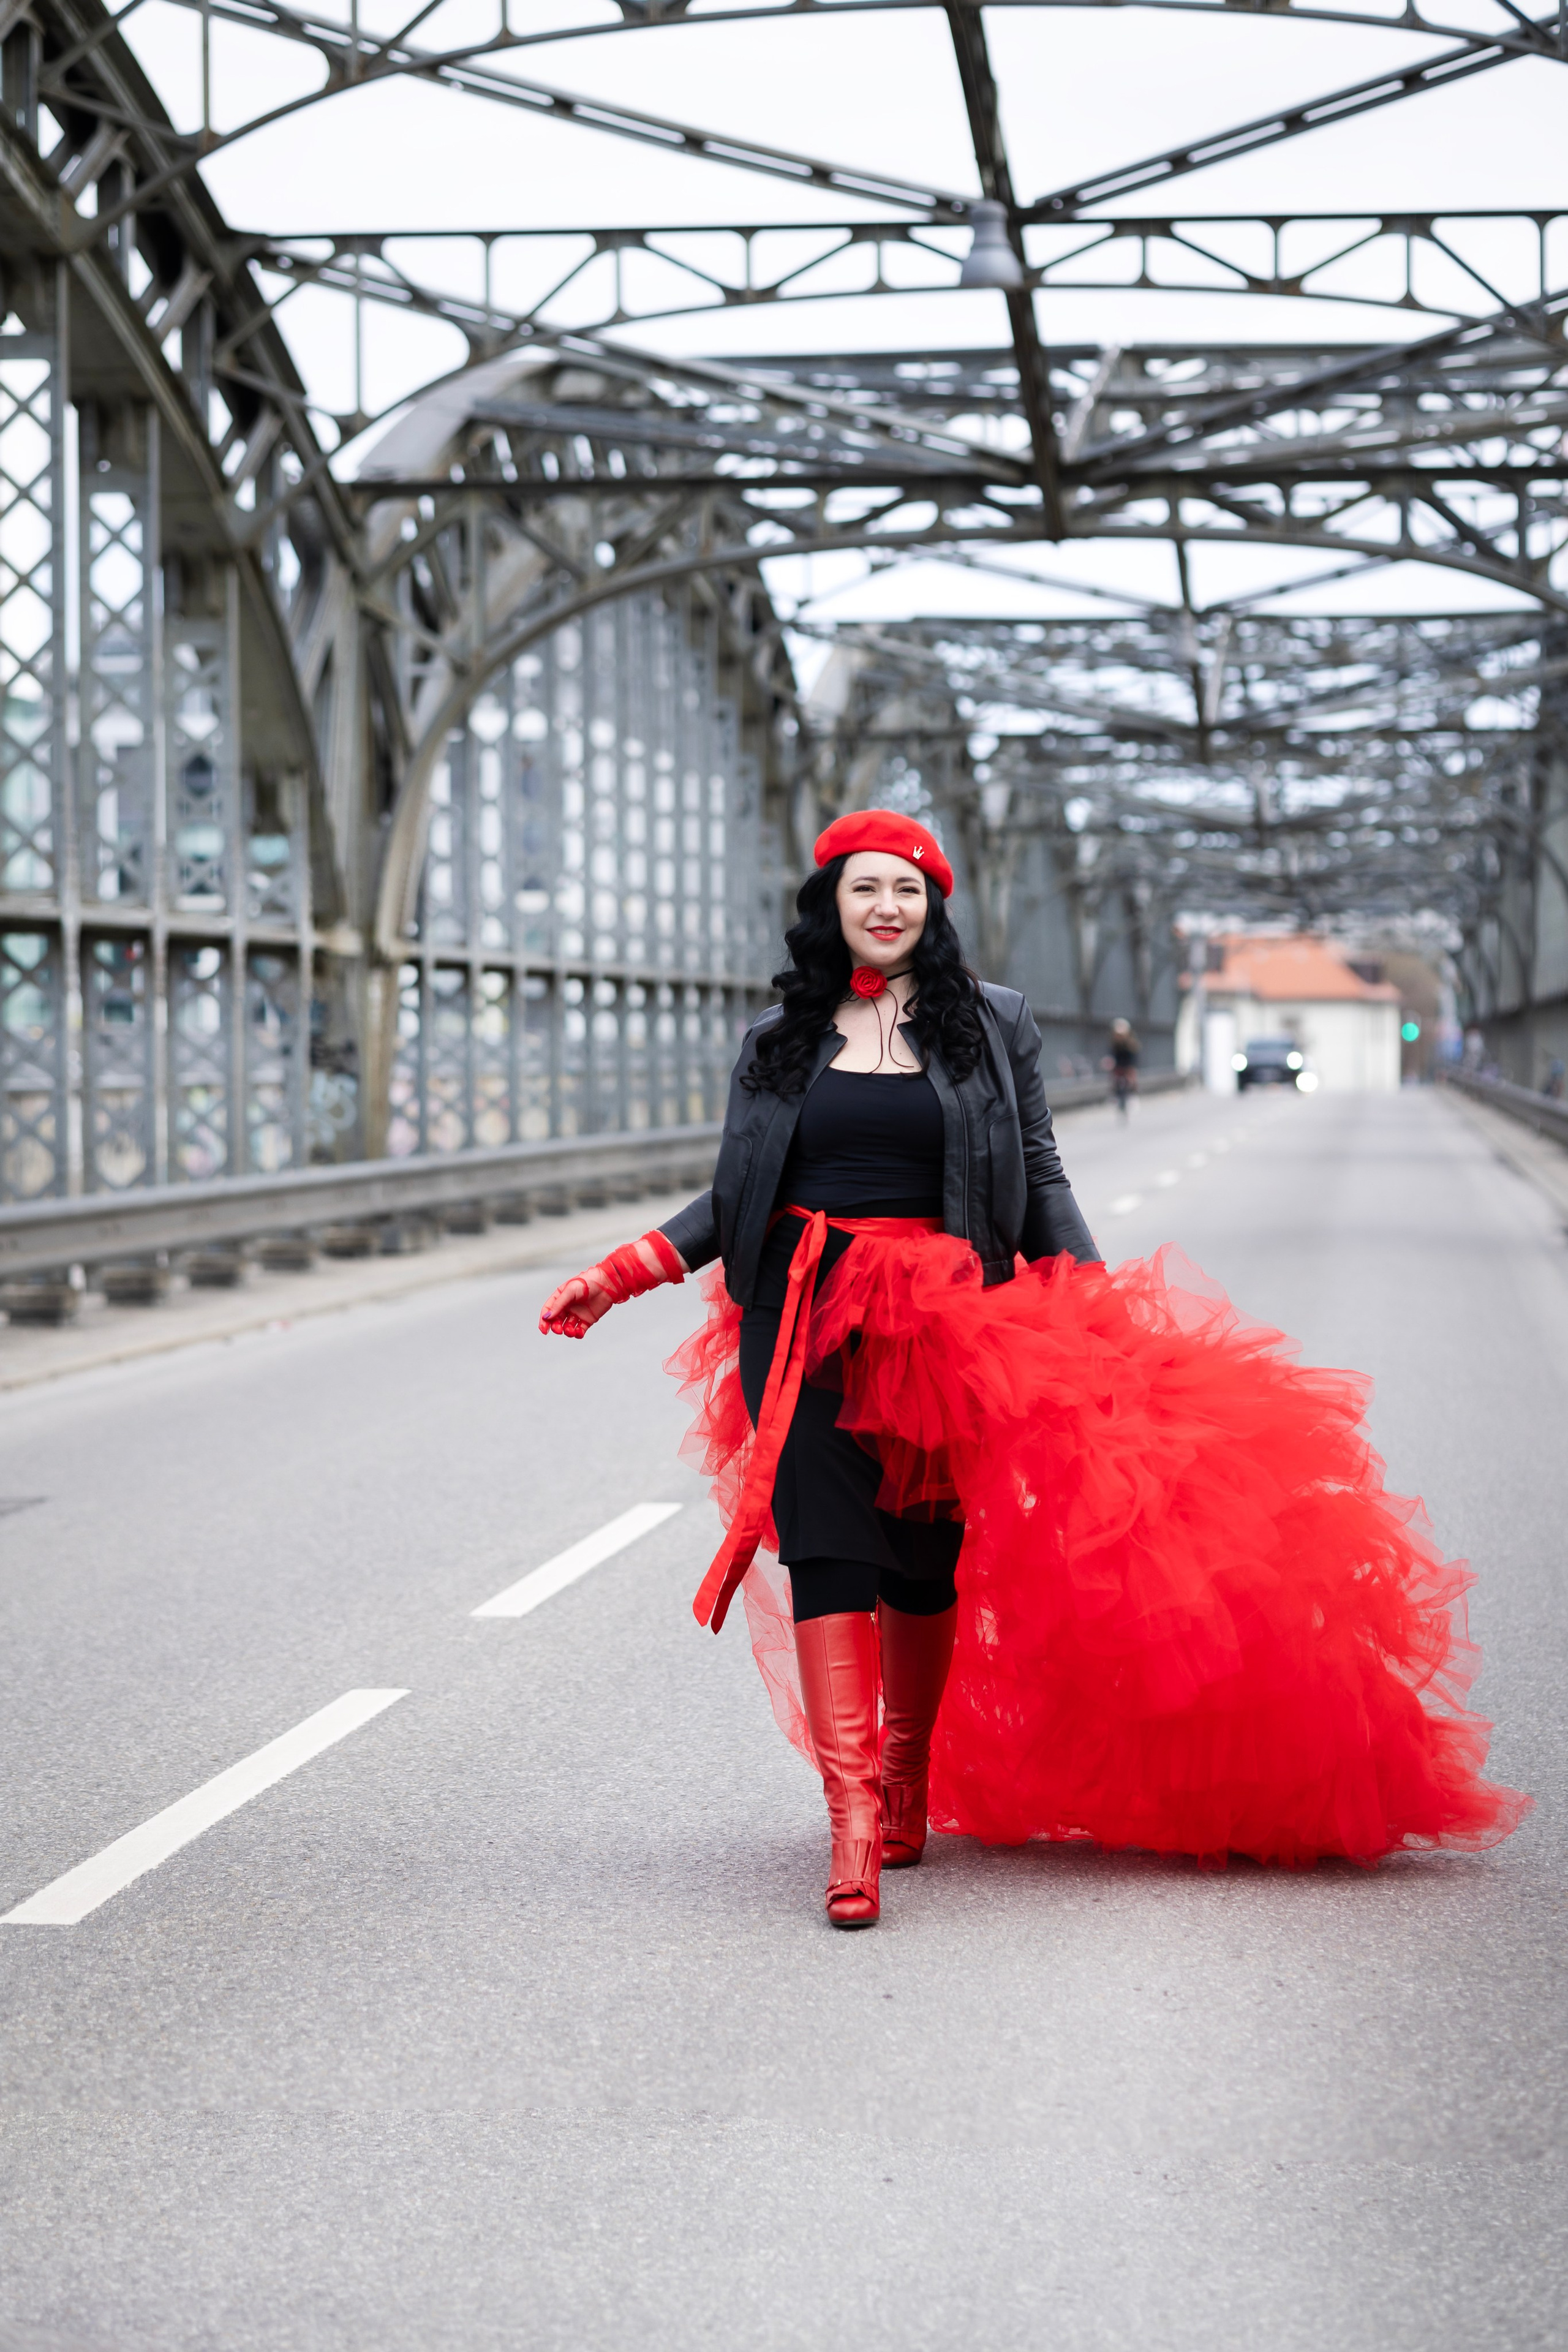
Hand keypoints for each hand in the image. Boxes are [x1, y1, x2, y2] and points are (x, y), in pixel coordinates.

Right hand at [537, 1230, 686, 1339]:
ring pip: (567, 1327)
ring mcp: (578, 1313)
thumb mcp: (571, 1291)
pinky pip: (579, 1330)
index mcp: (561, 1296)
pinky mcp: (588, 1320)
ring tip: (571, 1330)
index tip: (544, 1330)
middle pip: (556, 1320)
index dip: (544, 1321)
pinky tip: (579, 1333)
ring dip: (567, 1331)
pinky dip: (577, 1334)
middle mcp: (568, 1306)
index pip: (548, 1310)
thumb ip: (559, 1304)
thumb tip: (547, 1317)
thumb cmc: (589, 1282)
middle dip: (555, 1327)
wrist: (609, 1283)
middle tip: (559, 1330)